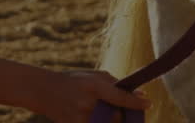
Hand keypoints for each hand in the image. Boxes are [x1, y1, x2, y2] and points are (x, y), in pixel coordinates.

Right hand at [35, 70, 149, 122]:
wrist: (44, 91)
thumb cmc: (74, 81)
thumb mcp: (94, 76)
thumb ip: (117, 84)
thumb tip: (140, 95)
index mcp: (93, 86)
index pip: (120, 97)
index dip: (136, 102)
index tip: (149, 103)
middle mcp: (87, 103)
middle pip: (116, 117)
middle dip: (126, 116)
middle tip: (132, 113)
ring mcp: (80, 118)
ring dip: (115, 122)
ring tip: (111, 114)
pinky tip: (102, 117)